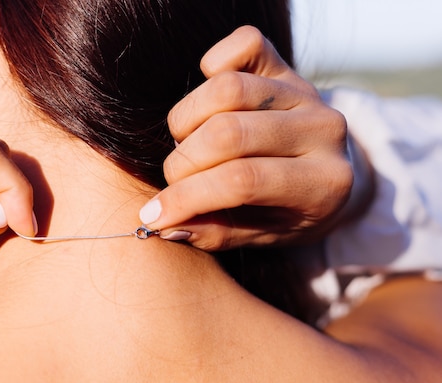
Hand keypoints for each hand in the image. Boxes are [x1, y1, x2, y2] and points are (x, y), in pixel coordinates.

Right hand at [139, 26, 356, 250]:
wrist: (330, 177)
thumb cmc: (289, 213)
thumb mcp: (261, 236)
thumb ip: (215, 232)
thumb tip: (162, 223)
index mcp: (324, 184)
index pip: (241, 182)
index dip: (186, 197)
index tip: (154, 216)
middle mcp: (323, 131)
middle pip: (228, 132)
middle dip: (183, 162)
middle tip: (175, 179)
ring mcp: (306, 94)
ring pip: (228, 88)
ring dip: (187, 120)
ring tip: (188, 144)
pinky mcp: (287, 67)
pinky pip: (245, 45)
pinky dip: (214, 64)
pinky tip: (207, 103)